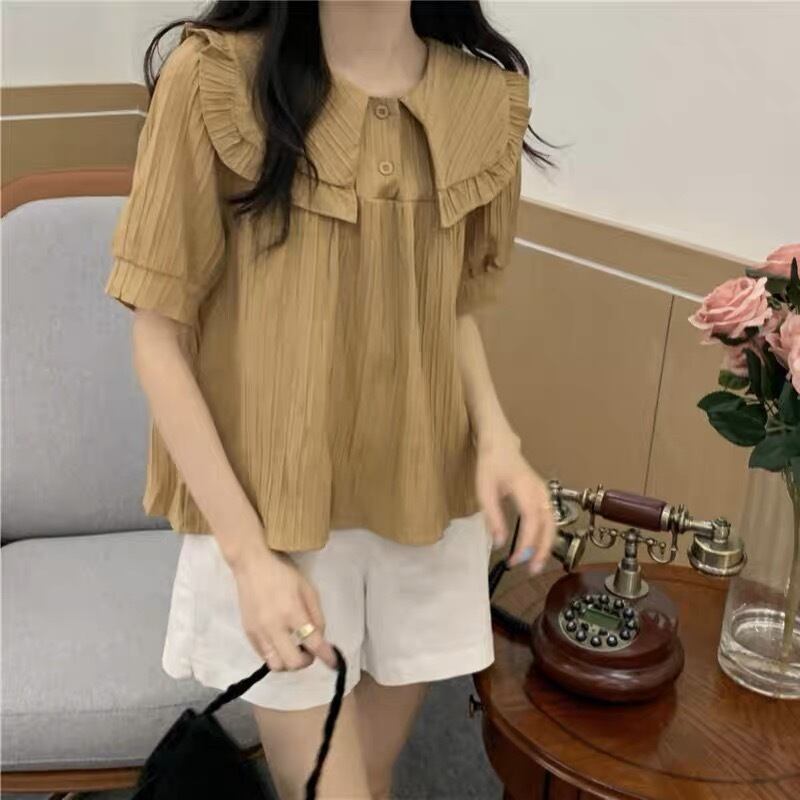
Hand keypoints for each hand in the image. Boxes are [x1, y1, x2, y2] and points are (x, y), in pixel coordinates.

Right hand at [231, 546, 337, 671]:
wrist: (251, 566)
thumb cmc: (283, 574)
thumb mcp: (307, 589)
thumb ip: (316, 615)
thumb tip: (319, 638)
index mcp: (292, 612)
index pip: (313, 643)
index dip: (327, 656)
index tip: (334, 663)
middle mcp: (274, 626)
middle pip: (293, 662)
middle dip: (307, 661)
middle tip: (310, 651)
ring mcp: (259, 632)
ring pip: (276, 665)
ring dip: (289, 662)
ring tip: (294, 649)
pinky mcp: (248, 633)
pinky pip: (263, 657)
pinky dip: (276, 656)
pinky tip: (280, 644)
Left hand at [475, 432, 555, 574]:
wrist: (500, 445)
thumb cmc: (490, 466)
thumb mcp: (484, 491)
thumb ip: (492, 517)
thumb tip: (499, 544)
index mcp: (525, 488)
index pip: (532, 520)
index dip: (527, 542)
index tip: (517, 560)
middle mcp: (541, 492)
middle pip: (549, 525)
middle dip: (542, 550)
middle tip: (531, 570)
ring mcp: (545, 494)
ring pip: (552, 525)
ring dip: (545, 547)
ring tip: (534, 566)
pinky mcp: (544, 497)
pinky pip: (550, 521)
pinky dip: (545, 538)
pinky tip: (535, 550)